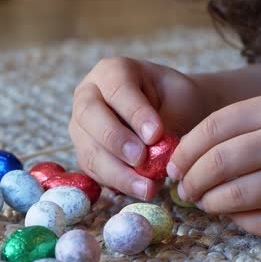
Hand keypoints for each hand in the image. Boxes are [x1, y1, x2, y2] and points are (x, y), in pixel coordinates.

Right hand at [69, 57, 206, 199]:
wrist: (173, 112)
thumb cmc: (176, 100)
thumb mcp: (179, 100)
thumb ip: (166, 121)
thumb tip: (155, 153)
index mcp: (111, 71)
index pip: (116, 89)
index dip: (133, 113)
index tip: (155, 134)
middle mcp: (87, 95)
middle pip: (90, 115)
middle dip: (115, 140)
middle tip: (141, 158)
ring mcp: (81, 126)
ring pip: (88, 148)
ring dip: (116, 171)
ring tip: (146, 187)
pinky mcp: (85, 151)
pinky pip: (93, 169)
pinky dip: (116, 182)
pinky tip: (138, 190)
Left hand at [168, 91, 260, 235]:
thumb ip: (240, 126)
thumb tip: (183, 157)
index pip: (212, 128)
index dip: (184, 151)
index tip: (173, 165)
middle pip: (217, 163)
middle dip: (190, 180)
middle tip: (184, 188)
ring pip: (234, 196)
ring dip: (209, 202)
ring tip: (204, 201)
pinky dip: (239, 221)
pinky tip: (235, 214)